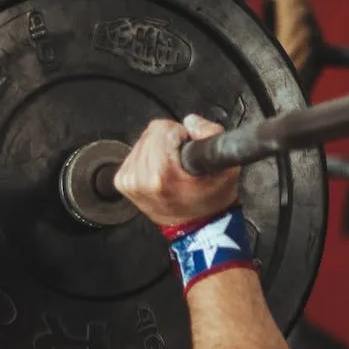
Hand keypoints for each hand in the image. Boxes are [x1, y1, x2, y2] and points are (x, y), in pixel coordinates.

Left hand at [114, 114, 239, 226]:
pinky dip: (148, 158)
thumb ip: (211, 134)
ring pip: (142, 141)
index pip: (163, 128)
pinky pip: (135, 153)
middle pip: (151, 133)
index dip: (181, 135)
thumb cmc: (210, 201)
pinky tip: (160, 173)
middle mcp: (139, 179)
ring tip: (171, 169)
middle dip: (168, 141)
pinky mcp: (122, 182)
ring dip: (158, 149)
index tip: (187, 151)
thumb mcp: (226, 167)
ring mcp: (128, 181)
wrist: (198, 227)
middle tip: (181, 162)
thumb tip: (190, 122)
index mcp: (161, 175)